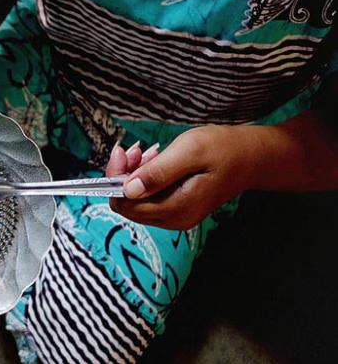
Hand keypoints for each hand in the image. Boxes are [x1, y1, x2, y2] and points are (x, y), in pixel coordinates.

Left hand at [106, 126, 259, 229]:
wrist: (252, 157)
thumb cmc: (225, 150)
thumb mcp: (190, 151)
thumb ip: (158, 172)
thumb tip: (129, 189)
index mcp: (176, 209)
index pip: (126, 203)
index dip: (117, 177)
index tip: (124, 151)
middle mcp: (173, 219)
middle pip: (127, 203)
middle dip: (125, 174)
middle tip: (138, 149)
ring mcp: (174, 216)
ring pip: (136, 199)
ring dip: (135, 174)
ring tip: (153, 152)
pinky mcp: (175, 208)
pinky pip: (148, 196)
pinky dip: (146, 177)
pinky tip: (158, 160)